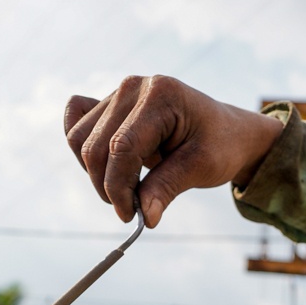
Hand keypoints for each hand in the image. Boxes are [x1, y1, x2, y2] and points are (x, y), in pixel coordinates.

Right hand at [64, 75, 284, 226]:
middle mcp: (134, 87)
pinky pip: (77, 125)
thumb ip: (167, 188)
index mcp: (161, 95)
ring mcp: (119, 93)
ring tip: (127, 190)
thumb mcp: (202, 167)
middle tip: (131, 210)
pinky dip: (83, 151)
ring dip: (96, 174)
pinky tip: (107, 168)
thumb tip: (144, 217)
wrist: (228, 132)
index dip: (119, 188)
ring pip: (80, 140)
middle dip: (108, 187)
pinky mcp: (109, 104)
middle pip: (95, 146)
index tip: (131, 216)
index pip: (121, 147)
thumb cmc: (221, 146)